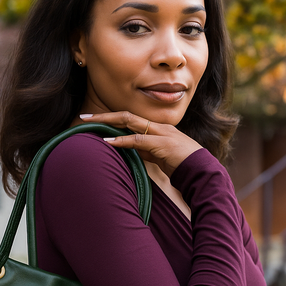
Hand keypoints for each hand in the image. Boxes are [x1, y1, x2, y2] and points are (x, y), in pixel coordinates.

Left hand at [79, 110, 201, 177]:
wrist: (202, 170)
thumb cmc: (182, 164)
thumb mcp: (159, 156)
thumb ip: (145, 151)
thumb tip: (129, 150)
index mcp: (156, 128)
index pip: (130, 119)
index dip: (111, 118)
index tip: (93, 121)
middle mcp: (157, 126)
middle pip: (125, 115)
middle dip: (103, 115)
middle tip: (83, 117)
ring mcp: (160, 133)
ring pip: (129, 121)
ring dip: (107, 122)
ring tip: (89, 124)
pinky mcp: (161, 143)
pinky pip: (137, 139)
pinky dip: (121, 140)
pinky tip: (108, 141)